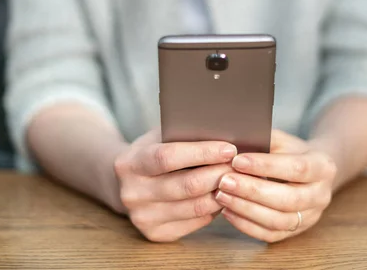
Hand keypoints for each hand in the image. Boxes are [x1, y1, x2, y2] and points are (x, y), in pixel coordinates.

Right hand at [113, 129, 236, 241]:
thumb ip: (183, 135)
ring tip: (238, 180)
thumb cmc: (153, 151)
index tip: (229, 149)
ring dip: (222, 193)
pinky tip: (223, 195)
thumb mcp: (159, 136)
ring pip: (196, 207)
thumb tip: (224, 132)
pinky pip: (196, 222)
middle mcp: (132, 193)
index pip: (168, 157)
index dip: (202, 153)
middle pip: (186, 186)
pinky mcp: (155, 234)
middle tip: (240, 165)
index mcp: (130, 163)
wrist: (126, 182)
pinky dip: (215, 209)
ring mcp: (143, 217)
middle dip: (219, 174)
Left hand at [215, 130, 336, 242]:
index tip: (237, 160)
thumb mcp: (283, 140)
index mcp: (323, 167)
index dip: (266, 165)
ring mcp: (311, 217)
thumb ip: (264, 141)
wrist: (310, 172)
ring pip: (279, 220)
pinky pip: (271, 234)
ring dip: (246, 210)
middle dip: (252, 191)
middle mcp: (321, 195)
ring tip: (222, 196)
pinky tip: (228, 212)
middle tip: (224, 181)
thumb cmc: (291, 152)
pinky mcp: (296, 231)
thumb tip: (235, 143)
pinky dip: (246, 225)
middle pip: (288, 199)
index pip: (296, 168)